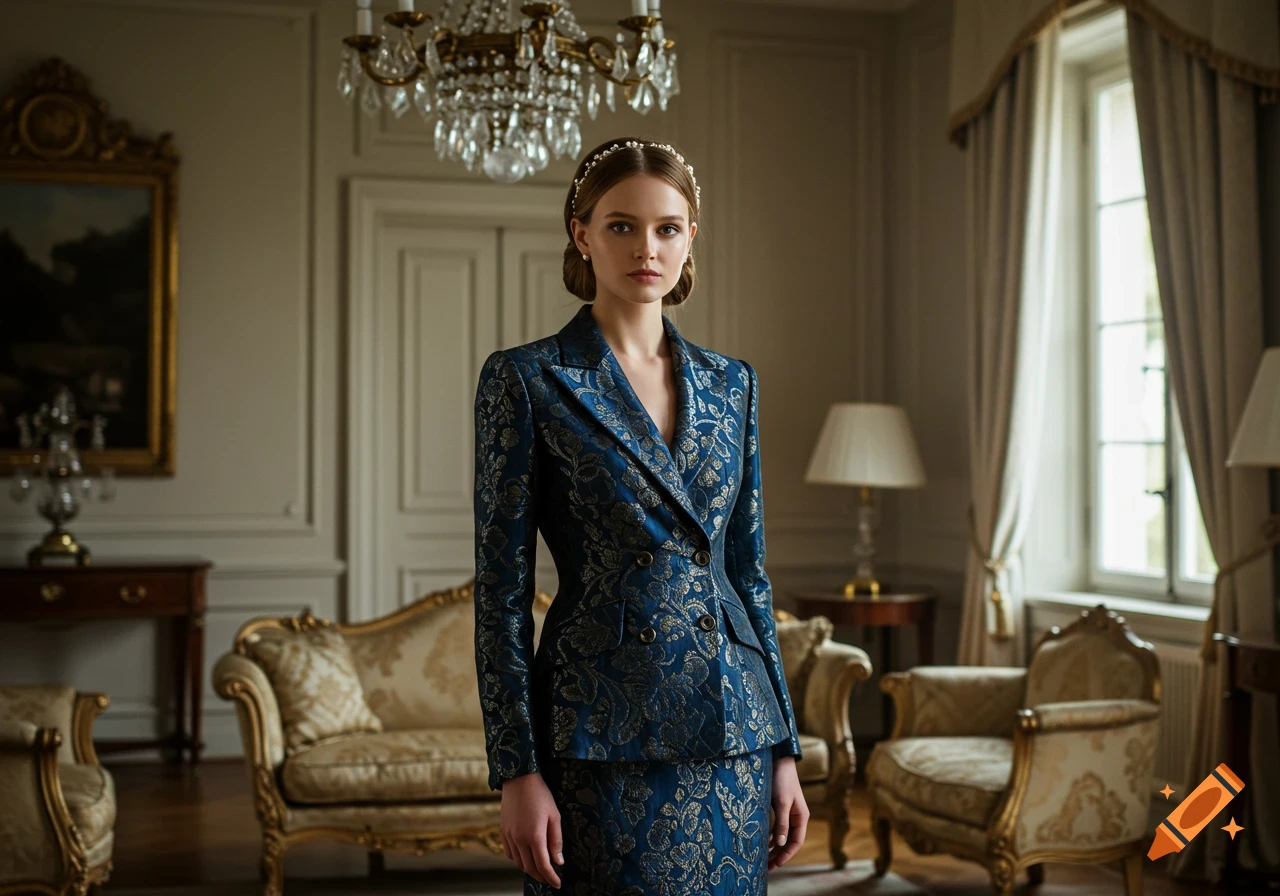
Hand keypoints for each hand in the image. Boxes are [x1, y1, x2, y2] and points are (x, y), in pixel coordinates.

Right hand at [500, 772, 563, 886]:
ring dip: (529, 870)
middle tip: (550, 880)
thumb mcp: (554, 816)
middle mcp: (519, 839)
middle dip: (541, 877)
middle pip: (529, 867)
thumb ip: (556, 840)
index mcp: (534, 836)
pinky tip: (526, 857)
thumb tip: (558, 861)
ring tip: (539, 870)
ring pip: (518, 862)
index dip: (551, 877)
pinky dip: (518, 860)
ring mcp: (509, 836)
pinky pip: (509, 853)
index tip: (558, 883)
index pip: (543, 865)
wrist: (519, 779)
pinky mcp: (503, 831)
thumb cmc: (541, 795)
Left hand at [768, 756, 808, 869]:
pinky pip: (777, 827)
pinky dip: (771, 836)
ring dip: (774, 846)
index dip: (787, 854)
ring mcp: (788, 813)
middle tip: (767, 867)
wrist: (779, 760)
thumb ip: (782, 823)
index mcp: (801, 817)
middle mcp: (796, 817)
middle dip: (779, 854)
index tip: (776, 864)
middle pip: (789, 841)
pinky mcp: (780, 808)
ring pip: (782, 835)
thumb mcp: (781, 803)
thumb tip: (780, 843)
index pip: (796, 842)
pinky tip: (763, 842)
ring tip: (764, 858)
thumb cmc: (781, 780)